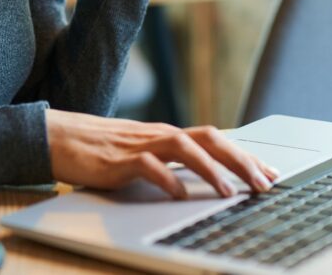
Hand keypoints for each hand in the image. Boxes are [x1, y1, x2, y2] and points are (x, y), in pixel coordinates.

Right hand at [45, 109, 279, 198]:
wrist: (59, 137)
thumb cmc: (101, 149)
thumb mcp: (144, 154)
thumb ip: (170, 162)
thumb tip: (202, 178)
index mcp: (169, 135)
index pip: (217, 140)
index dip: (246, 156)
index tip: (271, 173)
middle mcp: (161, 135)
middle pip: (210, 139)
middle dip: (241, 161)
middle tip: (264, 184)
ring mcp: (141, 144)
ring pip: (185, 148)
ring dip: (211, 170)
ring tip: (230, 192)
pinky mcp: (119, 159)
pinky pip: (148, 166)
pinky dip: (167, 180)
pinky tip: (179, 196)